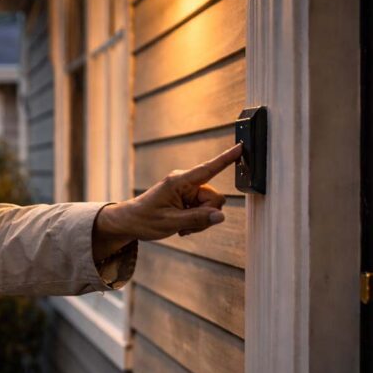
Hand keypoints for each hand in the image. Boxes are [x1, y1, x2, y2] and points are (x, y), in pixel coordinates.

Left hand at [93, 143, 243, 258]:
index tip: (241, 147)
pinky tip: (182, 225)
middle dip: (206, 215)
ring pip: (211, 207)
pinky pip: (205, 210)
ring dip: (200, 220)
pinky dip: (197, 220)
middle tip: (186, 226)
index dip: (226, 159)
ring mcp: (188, 189)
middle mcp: (186, 182)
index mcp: (179, 182)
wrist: (131, 221)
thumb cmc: (145, 219)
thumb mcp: (170, 223)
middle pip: (214, 198)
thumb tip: (220, 216)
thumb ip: (196, 219)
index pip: (208, 169)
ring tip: (181, 226)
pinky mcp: (188, 197)